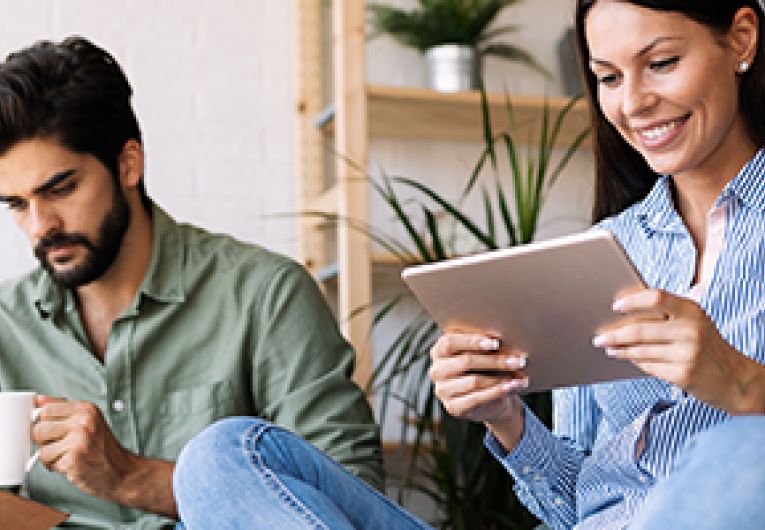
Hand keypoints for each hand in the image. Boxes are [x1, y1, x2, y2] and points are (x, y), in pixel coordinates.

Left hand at [32, 396, 135, 498]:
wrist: (121, 471)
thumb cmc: (102, 448)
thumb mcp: (88, 420)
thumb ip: (63, 408)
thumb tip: (39, 400)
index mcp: (85, 409)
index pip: (46, 409)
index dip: (45, 422)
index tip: (53, 429)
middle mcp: (83, 422)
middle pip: (39, 429)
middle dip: (46, 441)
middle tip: (63, 445)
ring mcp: (78, 441)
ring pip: (41, 448)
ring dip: (51, 457)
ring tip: (68, 455)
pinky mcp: (73, 460)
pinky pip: (48, 463)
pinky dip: (56, 467)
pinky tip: (71, 464)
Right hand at [429, 332, 527, 429]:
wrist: (489, 399)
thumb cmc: (484, 368)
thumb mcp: (480, 353)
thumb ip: (482, 344)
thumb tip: (500, 336)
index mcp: (439, 352)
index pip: (450, 342)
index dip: (472, 341)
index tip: (496, 343)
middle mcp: (436, 371)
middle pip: (466, 361)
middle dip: (495, 360)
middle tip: (518, 360)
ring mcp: (442, 391)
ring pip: (474, 380)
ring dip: (501, 376)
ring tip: (520, 373)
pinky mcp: (453, 407)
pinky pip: (477, 398)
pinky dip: (498, 391)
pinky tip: (513, 386)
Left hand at [594, 288, 764, 412]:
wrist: (736, 380)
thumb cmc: (707, 345)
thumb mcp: (694, 322)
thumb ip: (666, 315)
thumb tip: (624, 310)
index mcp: (692, 311)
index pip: (657, 297)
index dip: (632, 301)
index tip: (615, 306)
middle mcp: (691, 330)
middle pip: (640, 329)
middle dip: (614, 334)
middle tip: (598, 337)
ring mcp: (687, 354)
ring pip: (640, 350)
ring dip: (620, 350)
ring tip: (608, 347)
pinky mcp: (683, 375)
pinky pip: (648, 366)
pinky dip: (635, 362)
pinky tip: (627, 358)